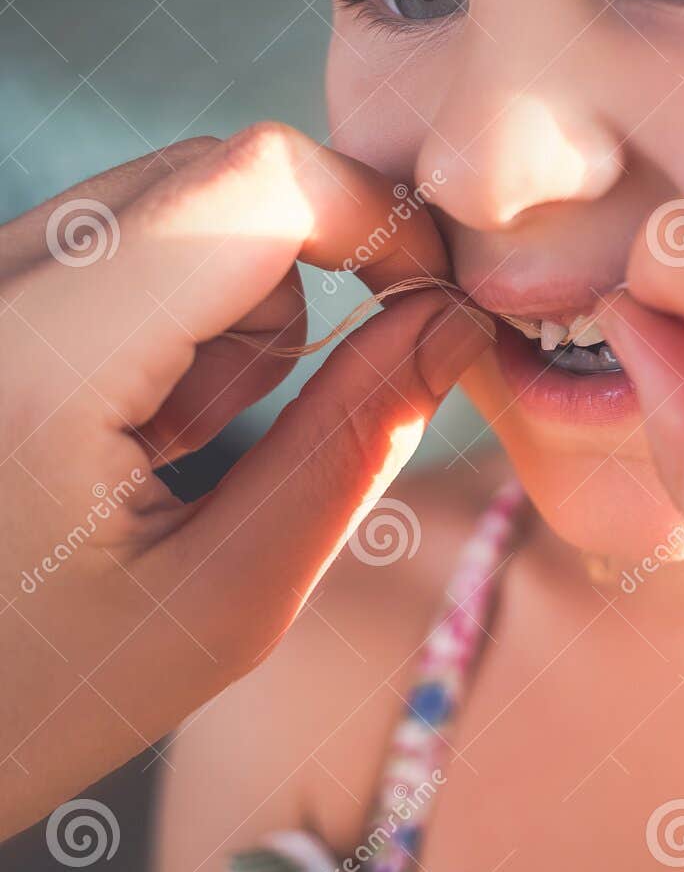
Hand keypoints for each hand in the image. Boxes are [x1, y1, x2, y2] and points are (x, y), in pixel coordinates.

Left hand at [0, 124, 491, 837]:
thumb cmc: (38, 697)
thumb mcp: (226, 599)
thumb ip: (352, 444)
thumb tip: (454, 320)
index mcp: (42, 360)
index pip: (257, 180)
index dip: (377, 218)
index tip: (429, 304)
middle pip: (219, 174)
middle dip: (295, 282)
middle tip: (274, 424)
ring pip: (170, 201)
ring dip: (221, 308)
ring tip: (166, 445)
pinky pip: (109, 239)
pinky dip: (158, 312)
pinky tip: (117, 424)